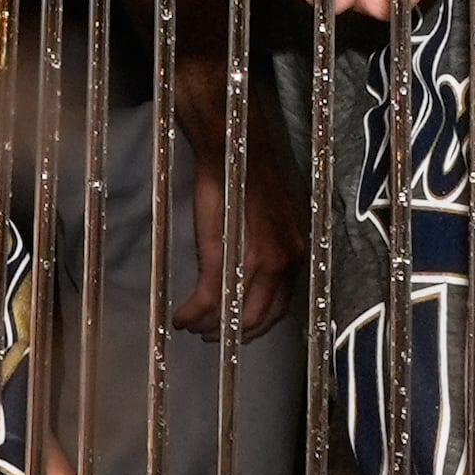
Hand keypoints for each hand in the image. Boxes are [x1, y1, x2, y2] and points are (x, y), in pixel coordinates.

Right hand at [159, 0, 297, 341]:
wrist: (233, 139)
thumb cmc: (245, 170)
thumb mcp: (261, 215)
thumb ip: (260, 246)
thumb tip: (245, 274)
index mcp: (296, 248)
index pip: (281, 306)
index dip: (256, 324)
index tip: (235, 330)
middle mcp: (287, 259)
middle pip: (260, 318)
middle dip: (233, 332)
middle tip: (209, 336)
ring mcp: (259, 258)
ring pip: (233, 313)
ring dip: (209, 325)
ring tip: (190, 326)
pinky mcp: (229, 252)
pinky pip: (209, 298)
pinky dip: (192, 312)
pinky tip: (178, 316)